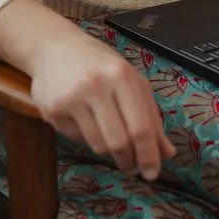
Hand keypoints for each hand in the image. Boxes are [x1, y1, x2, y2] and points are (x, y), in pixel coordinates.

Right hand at [29, 24, 175, 180]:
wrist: (54, 46)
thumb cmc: (100, 65)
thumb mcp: (131, 81)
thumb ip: (151, 117)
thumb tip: (167, 153)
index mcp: (121, 75)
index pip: (140, 127)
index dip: (149, 155)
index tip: (153, 173)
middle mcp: (96, 85)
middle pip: (119, 142)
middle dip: (129, 161)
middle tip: (132, 167)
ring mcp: (71, 98)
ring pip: (98, 145)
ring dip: (107, 148)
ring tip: (106, 133)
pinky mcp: (52, 109)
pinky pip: (76, 139)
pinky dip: (85, 136)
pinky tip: (83, 117)